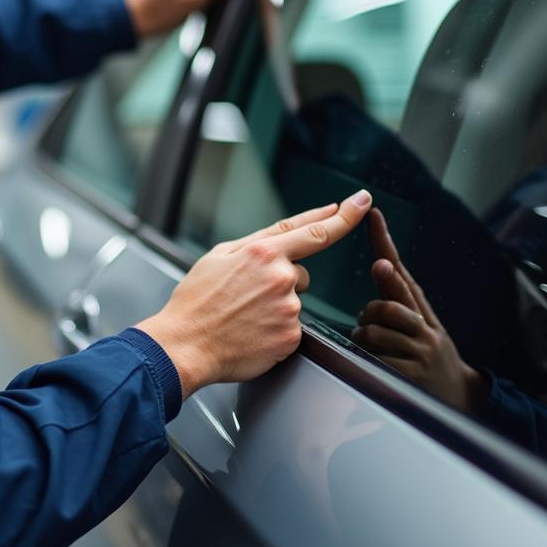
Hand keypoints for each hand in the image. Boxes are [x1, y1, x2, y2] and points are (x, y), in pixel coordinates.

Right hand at [136, 192, 372, 397]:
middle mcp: (281, 278)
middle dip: (280, 282)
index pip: (316, 231)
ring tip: (244, 316)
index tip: (362, 201)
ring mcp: (288, 308)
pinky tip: (251, 333)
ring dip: (276, 307)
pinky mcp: (290, 337)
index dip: (345, 215)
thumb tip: (293, 230)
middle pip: (301, 274)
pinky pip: (292, 328)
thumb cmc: (197, 300)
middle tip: (246, 296)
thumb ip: (261, 240)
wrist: (184, 345)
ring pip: (295, 301)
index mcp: (264, 252)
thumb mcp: (220, 255)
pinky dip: (275, 331)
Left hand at [351, 209, 487, 414]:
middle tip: (370, 328)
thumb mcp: (420, 326)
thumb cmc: (429, 358)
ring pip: (372, 331)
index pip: (400, 270)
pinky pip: (373, 357)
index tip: (372, 214)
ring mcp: (420, 351)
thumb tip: (380, 264)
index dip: (384, 242)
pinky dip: (369, 360)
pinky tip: (381, 366)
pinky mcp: (411, 373)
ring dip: (364, 340)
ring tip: (378, 350)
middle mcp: (424, 327)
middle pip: (383, 305)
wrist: (462, 397)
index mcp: (423, 311)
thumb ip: (398, 298)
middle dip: (367, 316)